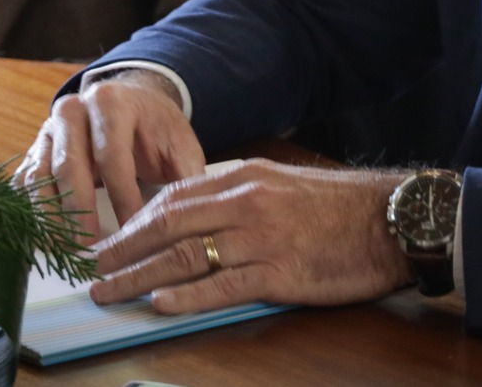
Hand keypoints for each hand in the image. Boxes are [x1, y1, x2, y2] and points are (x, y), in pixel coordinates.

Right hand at [14, 69, 204, 243]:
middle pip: (69, 164)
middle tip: (90, 249)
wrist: (130, 102)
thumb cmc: (156, 128)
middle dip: (79, 211)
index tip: (133, 232)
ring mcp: (48, 130)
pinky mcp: (35, 150)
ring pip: (41, 175)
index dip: (122, 196)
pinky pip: (26, 183)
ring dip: (51, 216)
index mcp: (111, 102)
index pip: (112, 155)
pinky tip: (48, 239)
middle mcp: (72, 110)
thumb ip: (187, 175)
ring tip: (65, 250)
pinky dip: (34, 212)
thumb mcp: (180, 143)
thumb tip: (192, 218)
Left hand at [90, 159, 412, 313]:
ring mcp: (261, 238)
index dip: (133, 220)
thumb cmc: (337, 207)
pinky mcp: (280, 272)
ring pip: (185, 256)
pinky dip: (188, 294)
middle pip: (167, 225)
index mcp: (242, 179)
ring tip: (110, 291)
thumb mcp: (280, 185)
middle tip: (92, 268)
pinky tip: (161, 302)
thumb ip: (237, 197)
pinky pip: (223, 284)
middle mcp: (245, 203)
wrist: (390, 220)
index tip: (108, 239)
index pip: (171, 198)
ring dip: (139, 275)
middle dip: (123, 247)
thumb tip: (193, 216)